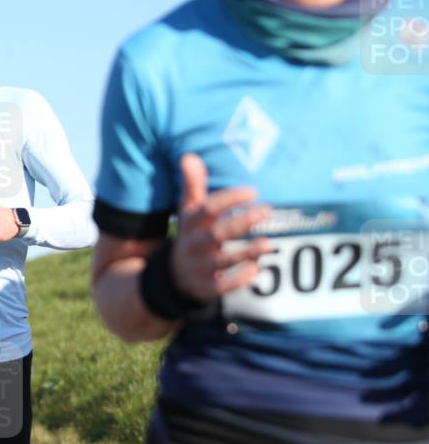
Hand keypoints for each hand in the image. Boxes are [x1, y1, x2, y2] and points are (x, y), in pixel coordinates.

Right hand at [171, 153, 273, 300]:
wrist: (173, 275)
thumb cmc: (192, 235)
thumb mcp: (189, 211)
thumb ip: (193, 185)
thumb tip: (188, 155)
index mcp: (191, 224)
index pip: (207, 209)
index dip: (228, 200)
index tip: (252, 192)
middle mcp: (193, 245)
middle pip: (216, 234)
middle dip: (240, 223)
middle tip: (267, 211)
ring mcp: (199, 267)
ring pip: (221, 261)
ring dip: (245, 253)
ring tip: (269, 244)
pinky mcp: (205, 288)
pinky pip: (220, 287)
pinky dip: (237, 280)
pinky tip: (256, 270)